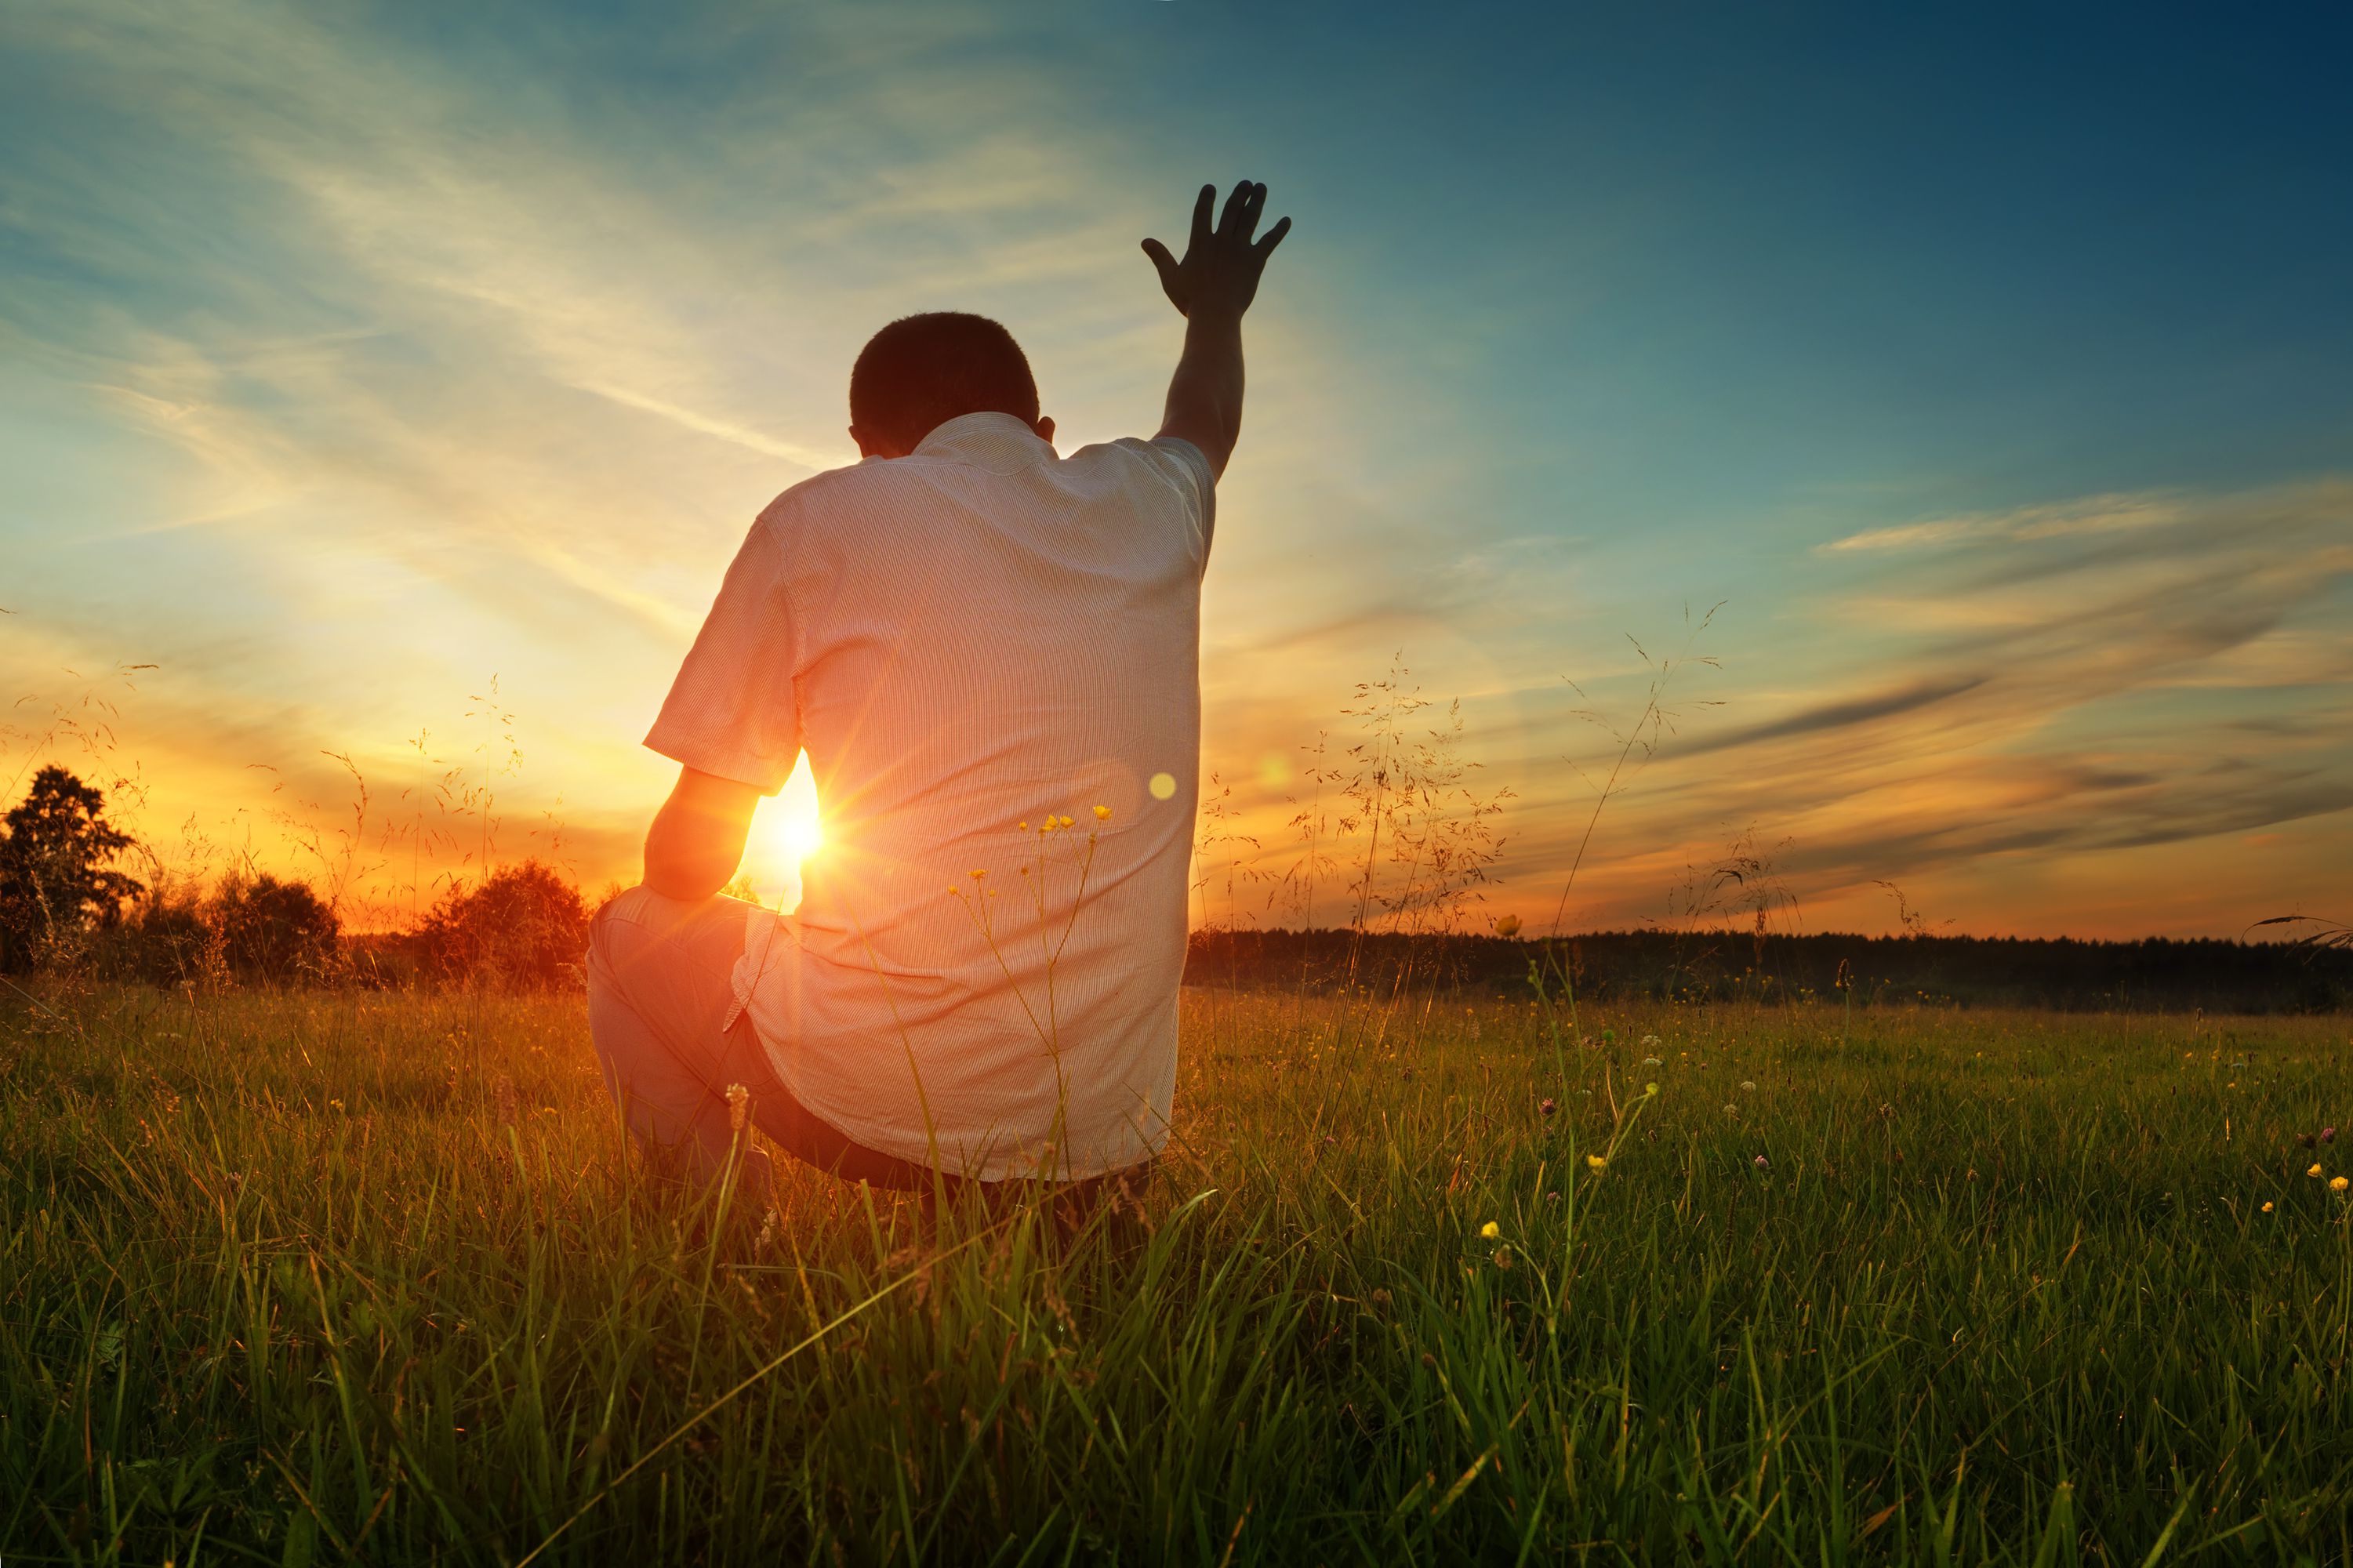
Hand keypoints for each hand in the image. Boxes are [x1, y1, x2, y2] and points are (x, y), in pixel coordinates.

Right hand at [1142, 181, 1290, 319]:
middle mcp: (1221, 239)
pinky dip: (1279, 230)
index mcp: (1200, 242)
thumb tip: (1145, 241)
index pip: (1203, 212)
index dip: (1207, 198)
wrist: (1215, 315)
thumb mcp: (1170, 278)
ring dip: (1256, 200)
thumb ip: (1160, 256)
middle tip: (1246, 183)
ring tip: (1261, 188)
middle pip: (1232, 209)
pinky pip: (1270, 240)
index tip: (1211, 187)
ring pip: (1250, 218)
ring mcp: (1239, 248)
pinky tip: (1286, 220)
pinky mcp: (1256, 260)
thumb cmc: (1190, 300)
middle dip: (1239, 193)